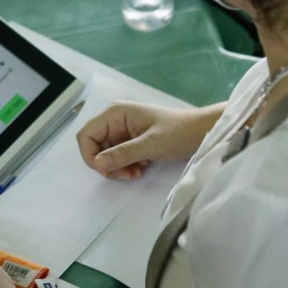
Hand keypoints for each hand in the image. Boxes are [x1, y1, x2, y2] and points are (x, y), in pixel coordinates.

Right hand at [77, 102, 213, 179]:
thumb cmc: (178, 133)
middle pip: (94, 147)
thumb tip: (97, 164)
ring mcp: (122, 131)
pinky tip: (141, 168)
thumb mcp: (150, 145)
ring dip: (118, 168)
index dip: (90, 155)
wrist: (201, 133)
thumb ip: (123, 154)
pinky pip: (118, 157)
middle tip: (126, 174)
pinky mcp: (131, 141)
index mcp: (115, 114)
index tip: (108, 170)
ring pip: (106, 155)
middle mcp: (115, 120)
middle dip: (107, 164)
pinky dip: (126, 166)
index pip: (86, 136)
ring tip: (137, 171)